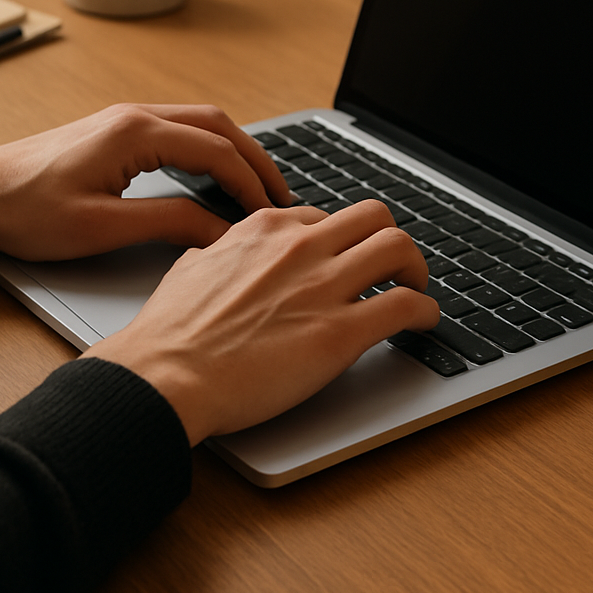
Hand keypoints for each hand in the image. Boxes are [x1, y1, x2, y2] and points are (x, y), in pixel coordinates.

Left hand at [0, 104, 293, 261]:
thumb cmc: (23, 211)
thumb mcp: (101, 227)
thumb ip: (168, 224)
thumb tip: (220, 231)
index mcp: (135, 132)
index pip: (217, 152)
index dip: (252, 184)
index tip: (273, 215)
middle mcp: (134, 116)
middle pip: (218, 126)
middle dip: (257, 159)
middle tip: (284, 196)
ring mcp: (123, 121)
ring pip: (200, 124)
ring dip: (235, 151)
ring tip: (259, 187)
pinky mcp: (113, 133)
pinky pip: (178, 131)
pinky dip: (209, 150)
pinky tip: (215, 177)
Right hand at [83, 200, 439, 444]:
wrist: (166, 376)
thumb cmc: (169, 335)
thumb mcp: (188, 268)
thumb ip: (215, 256)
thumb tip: (218, 257)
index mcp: (264, 230)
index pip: (324, 217)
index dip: (342, 240)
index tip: (346, 258)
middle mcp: (300, 247)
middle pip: (374, 217)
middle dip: (390, 240)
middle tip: (395, 267)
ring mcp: (324, 286)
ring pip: (398, 248)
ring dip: (417, 268)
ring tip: (417, 289)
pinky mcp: (342, 331)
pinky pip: (406, 305)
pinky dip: (426, 312)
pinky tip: (424, 323)